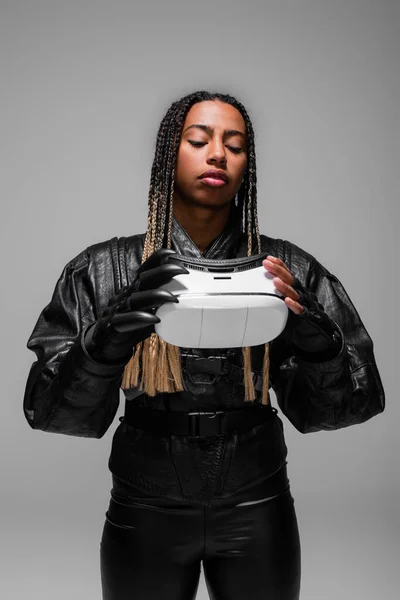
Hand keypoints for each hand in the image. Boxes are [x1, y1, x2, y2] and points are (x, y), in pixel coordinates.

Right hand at [83, 248, 188, 363]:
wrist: (101, 345)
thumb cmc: (126, 326)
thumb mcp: (146, 313)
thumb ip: (161, 308)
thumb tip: (185, 304)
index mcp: (133, 291)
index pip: (144, 272)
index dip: (156, 260)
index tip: (172, 252)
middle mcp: (125, 297)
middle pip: (143, 280)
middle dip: (162, 272)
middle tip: (181, 270)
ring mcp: (118, 310)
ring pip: (136, 298)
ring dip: (155, 295)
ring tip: (173, 298)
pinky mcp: (112, 326)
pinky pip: (126, 320)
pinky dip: (140, 318)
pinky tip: (154, 318)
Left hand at [263, 256, 304, 314]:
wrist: (311, 327)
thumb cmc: (294, 310)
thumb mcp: (285, 296)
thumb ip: (276, 288)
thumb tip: (263, 280)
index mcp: (293, 287)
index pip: (286, 273)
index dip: (279, 264)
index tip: (269, 259)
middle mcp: (297, 292)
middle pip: (289, 279)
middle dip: (278, 270)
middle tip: (267, 264)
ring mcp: (301, 302)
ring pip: (293, 292)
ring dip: (284, 286)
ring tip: (275, 281)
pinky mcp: (303, 314)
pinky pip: (299, 309)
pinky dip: (293, 304)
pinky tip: (287, 301)